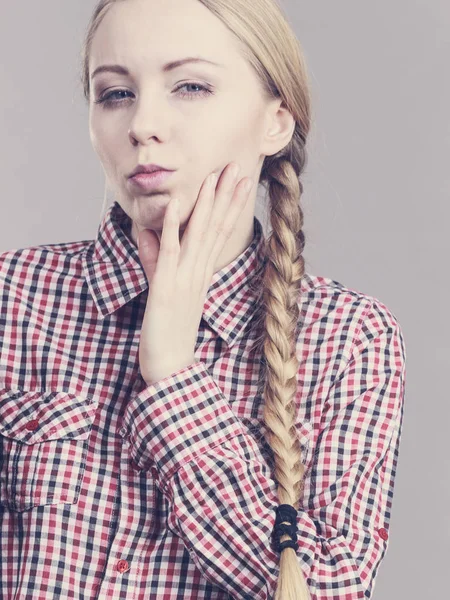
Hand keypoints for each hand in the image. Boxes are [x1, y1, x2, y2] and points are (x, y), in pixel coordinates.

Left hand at [137, 162, 253, 385]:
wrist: (169, 368)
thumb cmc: (167, 333)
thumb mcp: (161, 290)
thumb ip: (154, 260)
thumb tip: (147, 235)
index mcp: (200, 273)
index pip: (219, 234)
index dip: (229, 207)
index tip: (239, 183)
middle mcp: (197, 273)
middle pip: (215, 228)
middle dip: (226, 196)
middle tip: (239, 167)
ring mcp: (184, 280)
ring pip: (198, 234)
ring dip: (207, 204)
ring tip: (218, 176)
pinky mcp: (166, 290)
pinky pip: (170, 253)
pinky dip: (172, 227)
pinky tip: (178, 204)